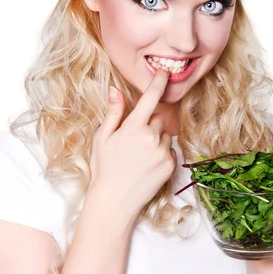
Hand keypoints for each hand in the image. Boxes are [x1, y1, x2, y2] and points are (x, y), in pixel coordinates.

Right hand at [89, 68, 176, 215]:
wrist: (114, 201)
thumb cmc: (104, 168)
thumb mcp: (102, 138)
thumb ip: (113, 113)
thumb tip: (115, 90)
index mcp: (133, 128)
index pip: (150, 98)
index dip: (158, 82)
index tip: (164, 72)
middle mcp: (152, 138)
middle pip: (158, 118)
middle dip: (149, 123)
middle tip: (133, 139)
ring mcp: (163, 152)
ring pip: (166, 135)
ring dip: (157, 139)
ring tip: (139, 155)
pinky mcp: (170, 165)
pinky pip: (170, 151)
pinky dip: (162, 153)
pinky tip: (147, 164)